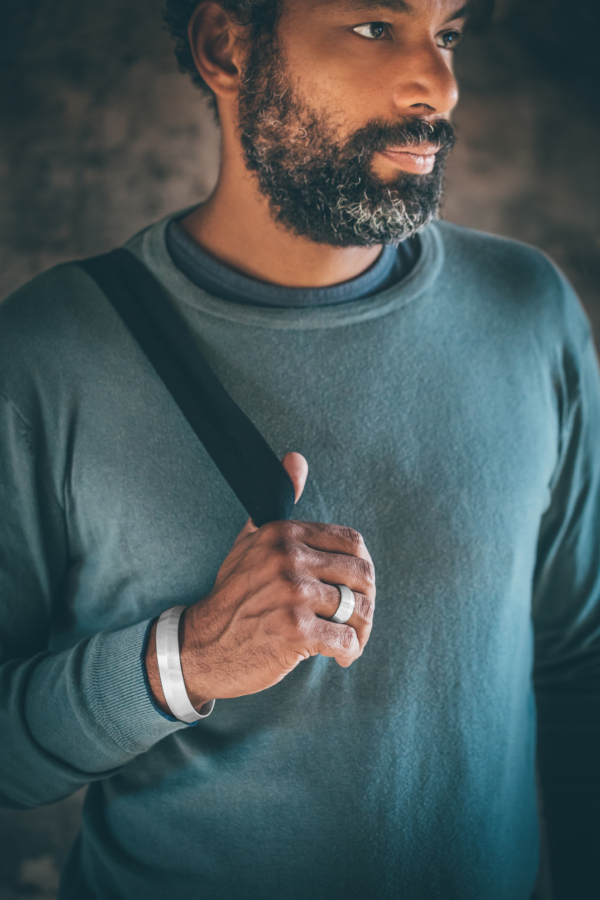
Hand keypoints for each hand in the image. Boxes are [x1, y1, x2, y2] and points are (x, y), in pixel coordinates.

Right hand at [145, 453, 375, 712]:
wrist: (201, 645)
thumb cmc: (234, 594)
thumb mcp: (251, 541)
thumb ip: (279, 501)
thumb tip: (296, 458)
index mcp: (282, 534)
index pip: (351, 542)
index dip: (360, 568)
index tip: (353, 587)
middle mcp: (287, 559)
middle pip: (361, 574)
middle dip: (366, 600)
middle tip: (357, 618)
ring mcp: (291, 595)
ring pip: (357, 608)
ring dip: (361, 629)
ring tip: (351, 639)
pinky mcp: (295, 631)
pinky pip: (346, 639)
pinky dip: (350, 650)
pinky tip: (340, 655)